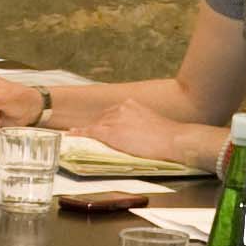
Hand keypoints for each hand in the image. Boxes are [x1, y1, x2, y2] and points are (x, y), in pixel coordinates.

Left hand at [86, 98, 209, 165]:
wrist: (174, 140)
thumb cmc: (168, 136)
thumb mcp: (151, 123)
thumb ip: (139, 123)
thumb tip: (134, 132)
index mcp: (132, 105)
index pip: (112, 113)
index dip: (103, 121)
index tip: (97, 125)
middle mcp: (121, 108)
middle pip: (102, 118)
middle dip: (95, 127)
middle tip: (84, 133)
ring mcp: (116, 120)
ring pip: (96, 125)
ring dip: (87, 131)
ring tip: (76, 135)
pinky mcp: (112, 133)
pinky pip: (91, 132)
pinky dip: (80, 133)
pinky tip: (72, 135)